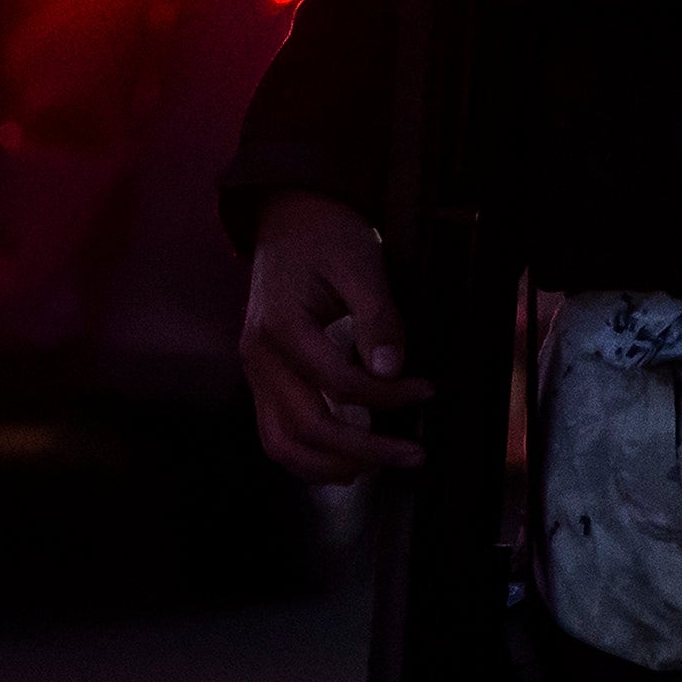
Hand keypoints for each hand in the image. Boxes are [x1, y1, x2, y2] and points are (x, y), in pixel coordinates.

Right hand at [238, 192, 430, 481]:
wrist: (289, 215)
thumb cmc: (326, 234)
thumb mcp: (361, 264)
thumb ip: (377, 318)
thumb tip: (391, 370)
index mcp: (281, 326)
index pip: (338, 383)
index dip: (387, 396)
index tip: (426, 390)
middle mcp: (258, 355)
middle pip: (305, 427)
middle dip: (364, 450)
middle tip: (412, 453)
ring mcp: (255, 370)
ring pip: (281, 443)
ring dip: (329, 465)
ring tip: (377, 465)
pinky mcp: (263, 377)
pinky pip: (276, 431)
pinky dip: (309, 453)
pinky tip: (346, 455)